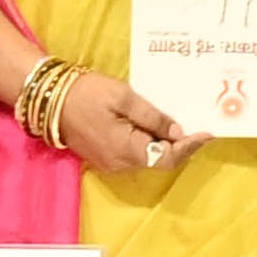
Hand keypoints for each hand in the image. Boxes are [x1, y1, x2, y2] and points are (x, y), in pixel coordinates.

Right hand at [35, 67, 204, 168]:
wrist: (48, 97)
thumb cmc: (86, 93)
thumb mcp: (124, 98)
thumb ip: (153, 117)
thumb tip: (178, 132)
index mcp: (127, 150)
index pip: (168, 157)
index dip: (190, 147)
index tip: (208, 133)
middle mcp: (120, 163)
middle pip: (159, 160)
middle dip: (180, 145)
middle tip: (198, 126)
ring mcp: (109, 163)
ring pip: (146, 157)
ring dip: (163, 144)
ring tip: (179, 123)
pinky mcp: (102, 157)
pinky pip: (132, 154)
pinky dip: (146, 142)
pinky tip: (154, 126)